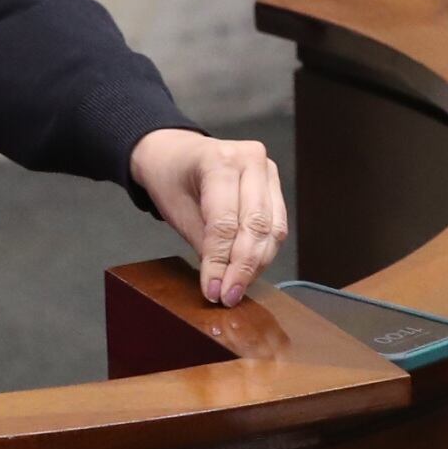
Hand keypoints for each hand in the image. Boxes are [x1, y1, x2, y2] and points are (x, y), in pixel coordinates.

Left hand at [128, 129, 288, 305]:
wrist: (174, 152)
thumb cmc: (171, 177)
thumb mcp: (177, 212)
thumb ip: (204, 245)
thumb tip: (221, 282)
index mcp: (220, 159)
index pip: (225, 222)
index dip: (220, 262)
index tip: (213, 291)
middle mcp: (251, 159)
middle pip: (256, 225)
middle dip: (243, 267)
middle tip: (229, 296)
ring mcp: (267, 170)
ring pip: (273, 229)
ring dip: (257, 263)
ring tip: (237, 287)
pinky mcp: (274, 184)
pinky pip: (276, 225)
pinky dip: (263, 251)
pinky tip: (248, 270)